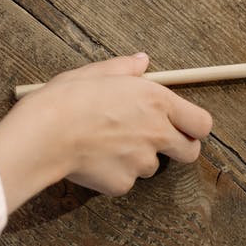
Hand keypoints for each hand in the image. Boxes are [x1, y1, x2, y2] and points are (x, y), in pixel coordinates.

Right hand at [0, 54, 212, 211]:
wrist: (43, 134)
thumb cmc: (67, 99)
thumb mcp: (96, 72)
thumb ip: (126, 68)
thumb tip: (142, 61)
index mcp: (156, 101)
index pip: (202, 123)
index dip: (194, 127)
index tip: (184, 126)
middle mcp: (156, 133)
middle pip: (190, 152)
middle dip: (178, 148)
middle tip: (154, 140)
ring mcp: (141, 162)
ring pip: (151, 166)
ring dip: (138, 158)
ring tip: (107, 144)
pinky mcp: (122, 183)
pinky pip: (125, 180)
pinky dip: (114, 173)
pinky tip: (93, 159)